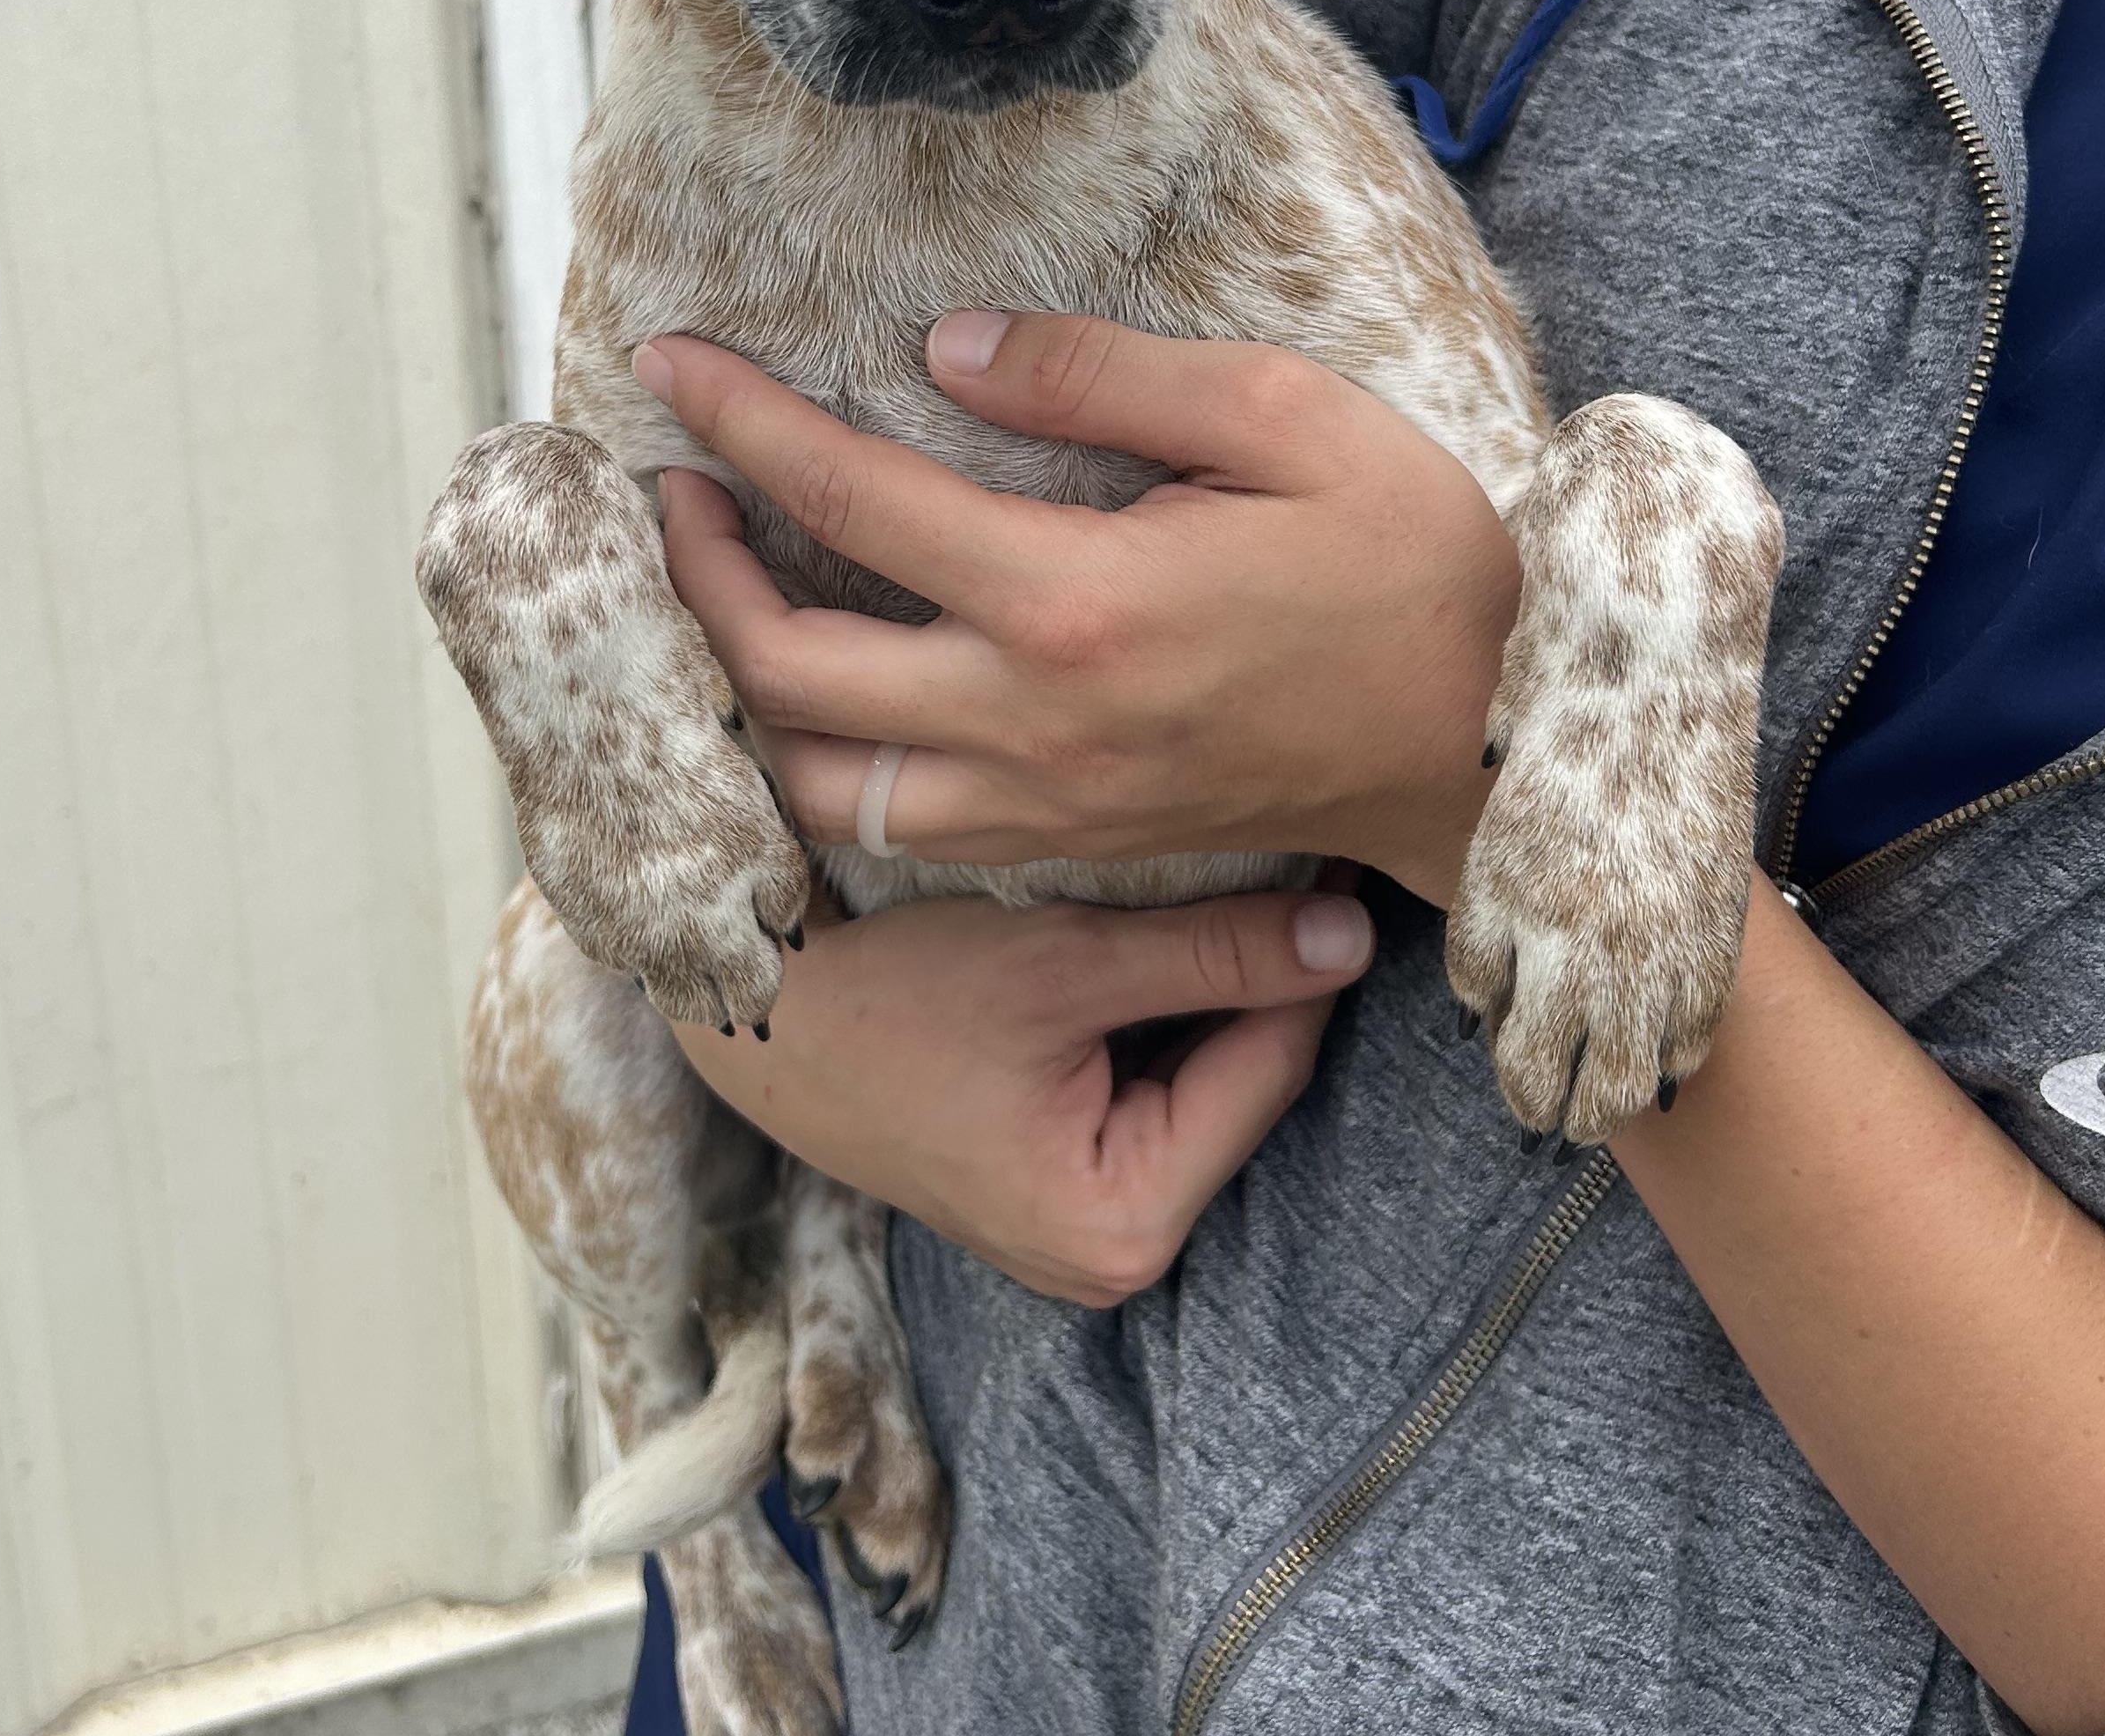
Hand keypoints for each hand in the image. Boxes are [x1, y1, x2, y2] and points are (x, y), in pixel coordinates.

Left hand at [638, 310, 1517, 904]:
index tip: (663, 360)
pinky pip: (890, 827)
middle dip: (693, 572)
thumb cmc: (1407, 566)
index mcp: (1074, 597)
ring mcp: (1040, 801)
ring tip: (721, 594)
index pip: (849, 496)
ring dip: (738, 688)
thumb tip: (942, 349)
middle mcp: (1029, 718)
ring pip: (814, 777)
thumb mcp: (1286, 418)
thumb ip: (1100, 377)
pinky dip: (818, 764)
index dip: (738, 421)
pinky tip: (817, 694)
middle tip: (670, 490)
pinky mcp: (1063, 843)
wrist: (1484, 752)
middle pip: (783, 664)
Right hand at [672, 881, 1376, 1303]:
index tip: (1332, 852)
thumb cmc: (883, 992)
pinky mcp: (1052, 1179)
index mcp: (1123, 1228)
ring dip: (1205, 985)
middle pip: (1240, 1078)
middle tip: (1281, 850)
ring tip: (1217, 877)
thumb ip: (1216, 952)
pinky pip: (1146, 1083)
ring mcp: (1080, 1224)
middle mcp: (1112, 1254)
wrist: (747, 1015)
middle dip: (1255, 972)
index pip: (1271, 1066)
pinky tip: (1146, 932)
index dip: (1304, 953)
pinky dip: (1152, 1011)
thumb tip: (1357, 933)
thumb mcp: (1061, 963)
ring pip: (1197, 1073)